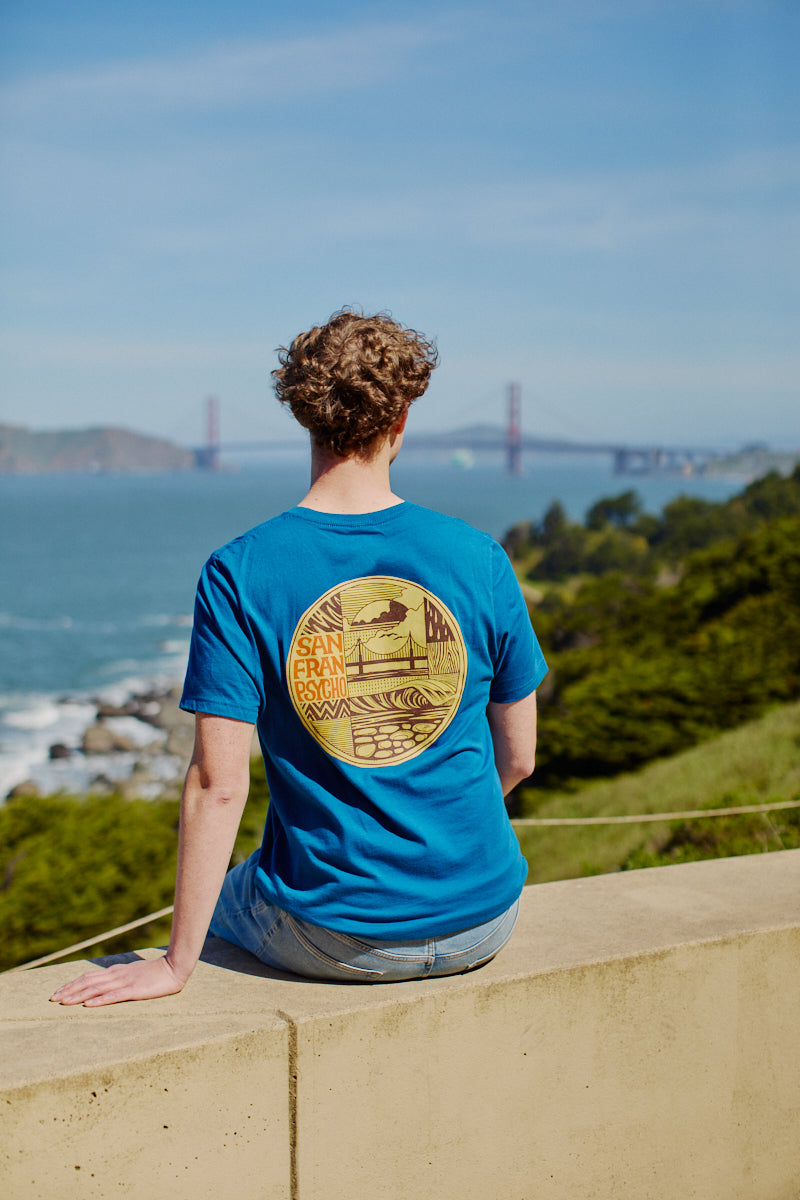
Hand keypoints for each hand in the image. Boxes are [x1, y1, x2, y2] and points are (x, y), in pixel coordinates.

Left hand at [49, 954, 188, 1007]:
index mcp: (115, 972)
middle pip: (87, 982)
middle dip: (69, 990)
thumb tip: (105, 985)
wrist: (174, 967)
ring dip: (79, 996)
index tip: (58, 992)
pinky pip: (114, 996)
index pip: (88, 977)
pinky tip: (89, 1005)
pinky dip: (100, 1000)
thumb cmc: (155, 972)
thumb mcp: (133, 973)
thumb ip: (120, 977)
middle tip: (53, 998)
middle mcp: (116, 975)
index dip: (72, 984)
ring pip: (96, 989)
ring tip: (64, 1002)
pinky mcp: (134, 990)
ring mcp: (124, 982)